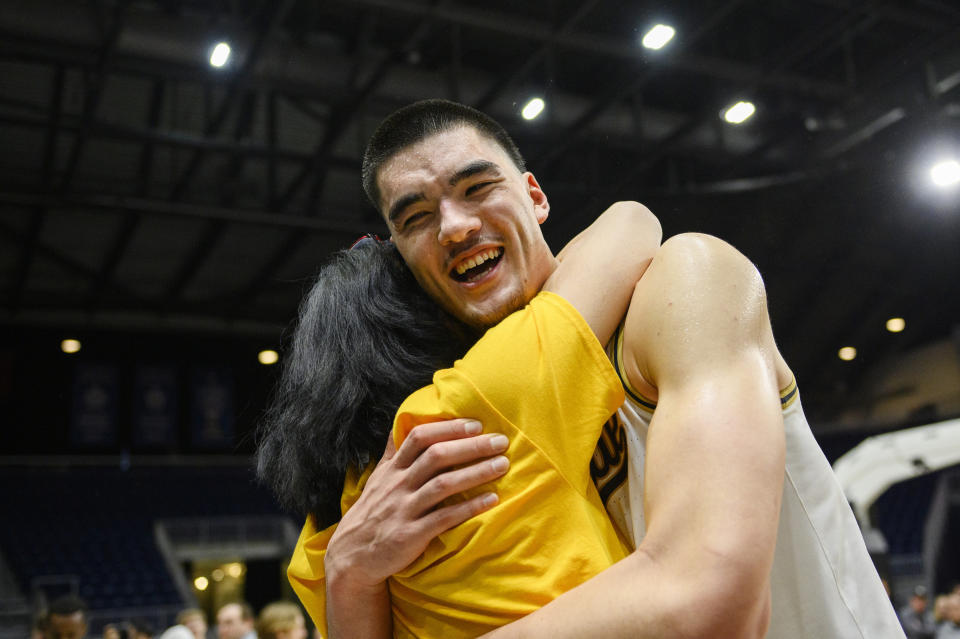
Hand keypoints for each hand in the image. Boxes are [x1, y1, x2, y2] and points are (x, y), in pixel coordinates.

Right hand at [325, 418, 509, 589]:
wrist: (354, 556)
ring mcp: (404, 509)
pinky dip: (469, 507)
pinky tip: (491, 500)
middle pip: (436, 457)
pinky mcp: (411, 534)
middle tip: (500, 441)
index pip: (419, 437)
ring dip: (475, 473)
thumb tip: (402, 422)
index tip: (476, 424)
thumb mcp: (379, 478)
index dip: (448, 428)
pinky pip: (444, 518)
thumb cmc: (374, 512)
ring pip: (443, 485)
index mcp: (394, 469)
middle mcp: (399, 485)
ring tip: (502, 465)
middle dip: (470, 446)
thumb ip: (394, 452)